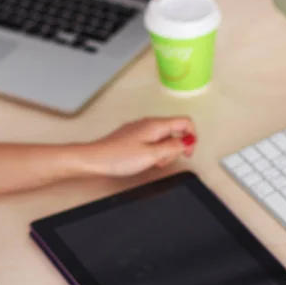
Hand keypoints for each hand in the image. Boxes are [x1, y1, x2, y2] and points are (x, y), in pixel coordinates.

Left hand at [81, 117, 196, 177]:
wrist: (94, 159)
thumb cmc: (118, 157)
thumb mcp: (152, 155)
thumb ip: (173, 147)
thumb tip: (188, 141)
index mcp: (156, 125)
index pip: (185, 122)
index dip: (191, 137)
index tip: (187, 152)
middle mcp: (149, 123)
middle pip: (175, 131)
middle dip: (176, 147)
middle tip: (165, 161)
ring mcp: (140, 129)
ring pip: (164, 137)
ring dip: (164, 151)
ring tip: (153, 162)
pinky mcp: (133, 136)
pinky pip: (152, 140)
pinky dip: (154, 151)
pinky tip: (144, 160)